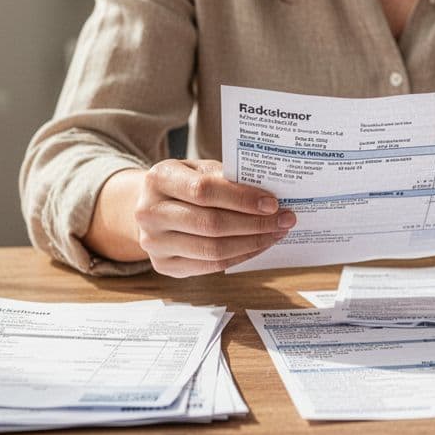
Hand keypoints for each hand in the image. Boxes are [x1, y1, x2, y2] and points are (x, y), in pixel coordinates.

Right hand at [134, 159, 294, 276]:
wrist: (152, 206)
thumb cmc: (184, 184)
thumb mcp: (199, 169)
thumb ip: (226, 178)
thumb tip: (270, 195)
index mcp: (158, 178)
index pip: (203, 191)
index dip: (241, 199)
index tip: (272, 203)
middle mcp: (149, 212)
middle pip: (210, 224)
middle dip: (254, 224)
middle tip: (285, 219)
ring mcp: (154, 243)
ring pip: (212, 250)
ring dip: (252, 242)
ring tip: (276, 233)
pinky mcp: (164, 266)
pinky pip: (211, 266)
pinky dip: (241, 256)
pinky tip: (259, 245)